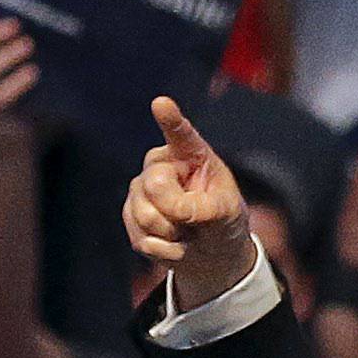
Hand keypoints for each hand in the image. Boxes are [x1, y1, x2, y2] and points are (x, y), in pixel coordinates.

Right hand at [123, 97, 253, 308]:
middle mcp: (161, 165)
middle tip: (195, 221)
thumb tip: (171, 210)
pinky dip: (164, 251)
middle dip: (176, 211)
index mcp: (191, 155)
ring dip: (172, 235)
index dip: (170, 119)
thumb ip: (204, 208)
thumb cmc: (223, 223)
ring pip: (144, 214)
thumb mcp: (227, 213)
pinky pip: (141, 238)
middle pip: (155, 184)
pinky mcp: (130, 216)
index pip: (180, 135)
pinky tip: (173, 244)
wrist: (209, 254)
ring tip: (185, 232)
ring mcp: (141, 190)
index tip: (161, 104)